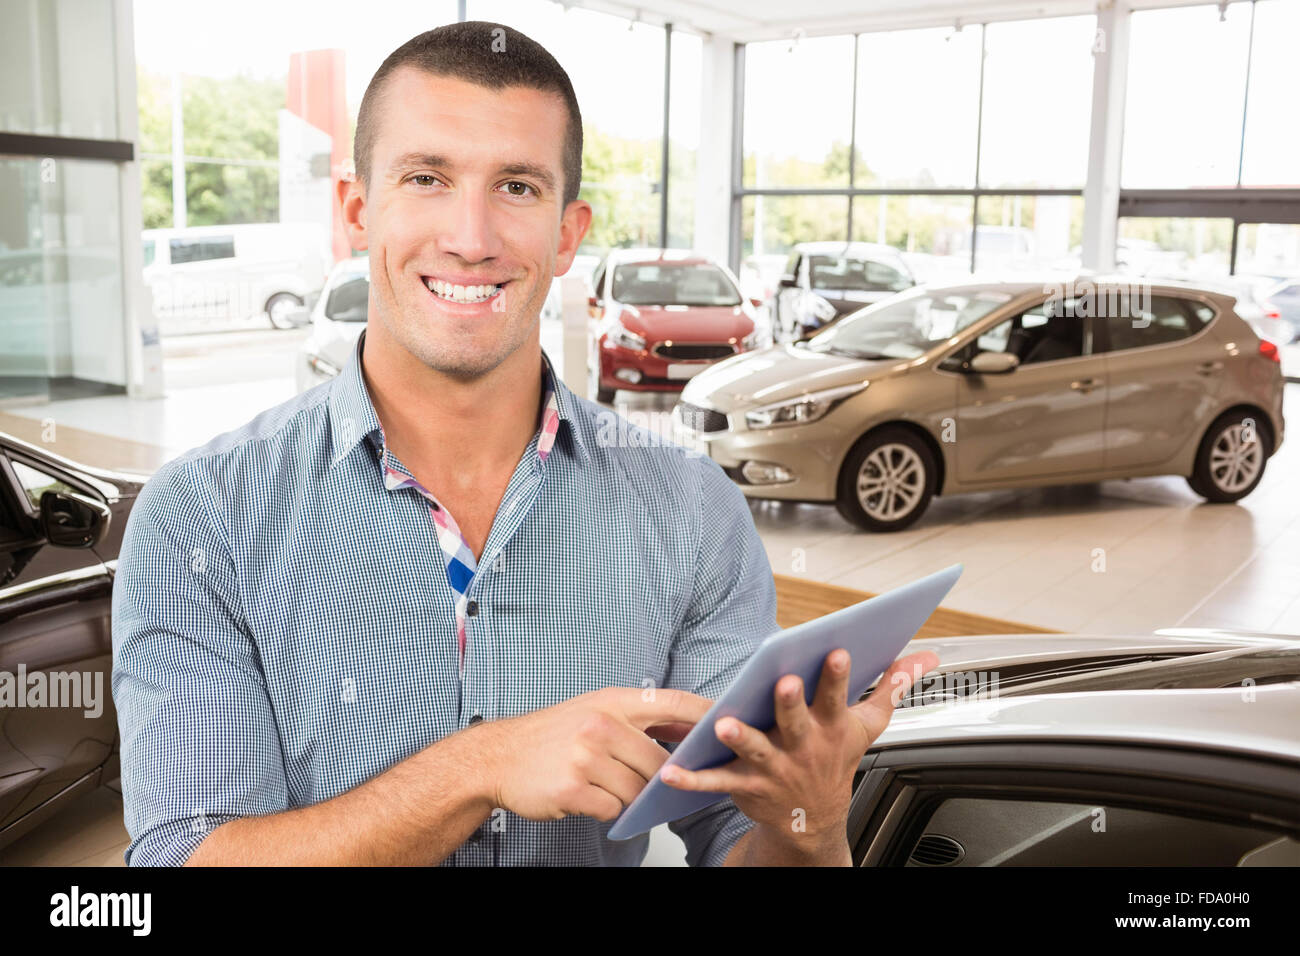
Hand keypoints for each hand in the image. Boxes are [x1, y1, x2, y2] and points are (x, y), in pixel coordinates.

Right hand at [472, 687, 712, 822]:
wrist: (499, 757)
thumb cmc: (552, 734)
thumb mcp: (595, 710)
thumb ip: (640, 717)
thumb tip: (691, 725)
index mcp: (612, 701)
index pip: (673, 701)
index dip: (706, 713)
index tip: (731, 720)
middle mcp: (601, 724)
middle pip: (659, 761)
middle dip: (660, 778)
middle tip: (654, 784)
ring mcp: (586, 757)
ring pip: (637, 790)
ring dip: (629, 797)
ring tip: (606, 785)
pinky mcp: (572, 788)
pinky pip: (612, 809)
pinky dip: (606, 809)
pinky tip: (587, 796)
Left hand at [660, 649, 939, 855]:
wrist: (813, 819)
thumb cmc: (836, 760)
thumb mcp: (868, 726)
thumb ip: (893, 687)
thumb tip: (926, 656)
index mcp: (830, 727)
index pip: (836, 697)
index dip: (837, 676)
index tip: (836, 651)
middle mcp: (803, 747)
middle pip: (796, 722)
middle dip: (790, 703)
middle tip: (784, 682)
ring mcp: (774, 769)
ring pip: (755, 751)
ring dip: (741, 739)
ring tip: (724, 725)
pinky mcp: (745, 786)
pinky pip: (715, 783)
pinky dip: (693, 779)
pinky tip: (672, 772)